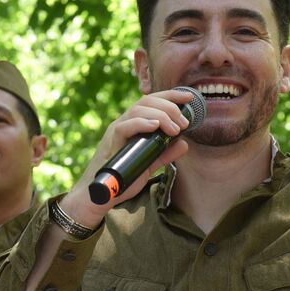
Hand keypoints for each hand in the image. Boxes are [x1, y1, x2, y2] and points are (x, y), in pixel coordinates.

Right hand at [59, 91, 195, 228]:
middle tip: (185, 122)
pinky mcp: (111, 142)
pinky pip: (125, 126)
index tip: (189, 98)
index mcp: (134, 125)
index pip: (152, 102)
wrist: (100, 194)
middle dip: (170, 106)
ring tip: (175, 128)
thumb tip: (184, 144)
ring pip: (138, 110)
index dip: (171, 96)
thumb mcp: (150, 164)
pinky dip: (141, 123)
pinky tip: (155, 126)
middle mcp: (125, 123)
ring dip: (161, 115)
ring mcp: (117, 131)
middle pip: (147, 101)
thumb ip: (165, 153)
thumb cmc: (122, 177)